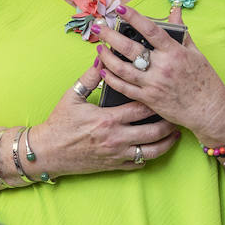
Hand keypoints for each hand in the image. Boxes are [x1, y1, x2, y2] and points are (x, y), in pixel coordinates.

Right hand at [34, 59, 180, 176]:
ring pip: (151, 151)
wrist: (47, 152)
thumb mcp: (72, 96)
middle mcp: (116, 138)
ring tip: (175, 133)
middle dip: (168, 122)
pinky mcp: (113, 166)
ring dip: (166, 143)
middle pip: (153, 131)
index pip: (141, 109)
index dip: (156, 100)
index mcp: (108, 119)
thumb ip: (90, 77)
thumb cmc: (59, 123)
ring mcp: (116, 155)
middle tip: (177, 113)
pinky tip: (157, 148)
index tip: (165, 92)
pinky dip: (150, 157)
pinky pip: (139, 164)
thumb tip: (103, 58)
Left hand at [92, 4, 224, 148]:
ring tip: (99, 48)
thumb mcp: (196, 53)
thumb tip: (175, 11)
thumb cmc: (205, 81)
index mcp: (174, 52)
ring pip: (123, 69)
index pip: (150, 30)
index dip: (134, 17)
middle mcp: (162, 67)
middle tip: (98, 28)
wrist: (209, 110)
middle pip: (130, 48)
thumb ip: (181, 32)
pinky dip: (111, 79)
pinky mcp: (148, 99)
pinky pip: (124, 88)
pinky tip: (103, 71)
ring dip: (107, 57)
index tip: (120, 8)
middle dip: (111, 36)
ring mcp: (153, 84)